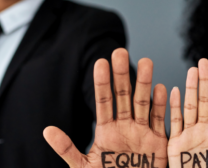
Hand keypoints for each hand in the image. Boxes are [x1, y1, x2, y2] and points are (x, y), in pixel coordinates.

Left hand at [44, 48, 167, 167]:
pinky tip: (161, 88)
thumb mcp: (84, 167)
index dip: (102, 83)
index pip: (103, 102)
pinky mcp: (158, 142)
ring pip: (142, 102)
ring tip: (146, 62)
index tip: (100, 62)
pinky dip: (161, 105)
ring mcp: (142, 132)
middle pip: (123, 96)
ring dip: (144, 83)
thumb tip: (47, 131)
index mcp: (106, 131)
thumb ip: (67, 149)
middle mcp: (124, 127)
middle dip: (122, 75)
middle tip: (120, 51)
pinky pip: (160, 120)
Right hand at [167, 59, 207, 167]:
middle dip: (204, 81)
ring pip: (189, 106)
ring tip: (191, 71)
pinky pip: (174, 122)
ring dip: (189, 88)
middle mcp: (202, 130)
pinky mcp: (175, 142)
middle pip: (203, 101)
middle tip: (203, 62)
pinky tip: (174, 91)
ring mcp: (188, 134)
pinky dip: (173, 107)